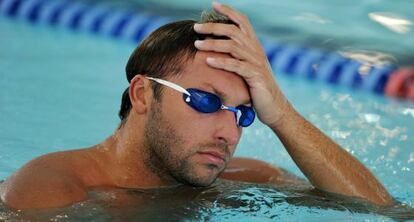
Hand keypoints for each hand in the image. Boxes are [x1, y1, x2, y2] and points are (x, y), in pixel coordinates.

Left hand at [193, 2, 289, 126]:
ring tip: (197, 44)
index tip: (213, 4)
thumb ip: (236, 56)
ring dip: (213, 44)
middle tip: (196, 27)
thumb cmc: (256, 88)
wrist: (274, 107)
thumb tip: (217, 49)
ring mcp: (256, 62)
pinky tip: (208, 61)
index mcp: (254, 45)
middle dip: (213, 26)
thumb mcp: (247, 68)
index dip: (229, 11)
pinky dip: (221, 62)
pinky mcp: (255, 76)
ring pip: (233, 46)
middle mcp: (256, 50)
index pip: (242, 21)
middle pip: (234, 30)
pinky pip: (236, 66)